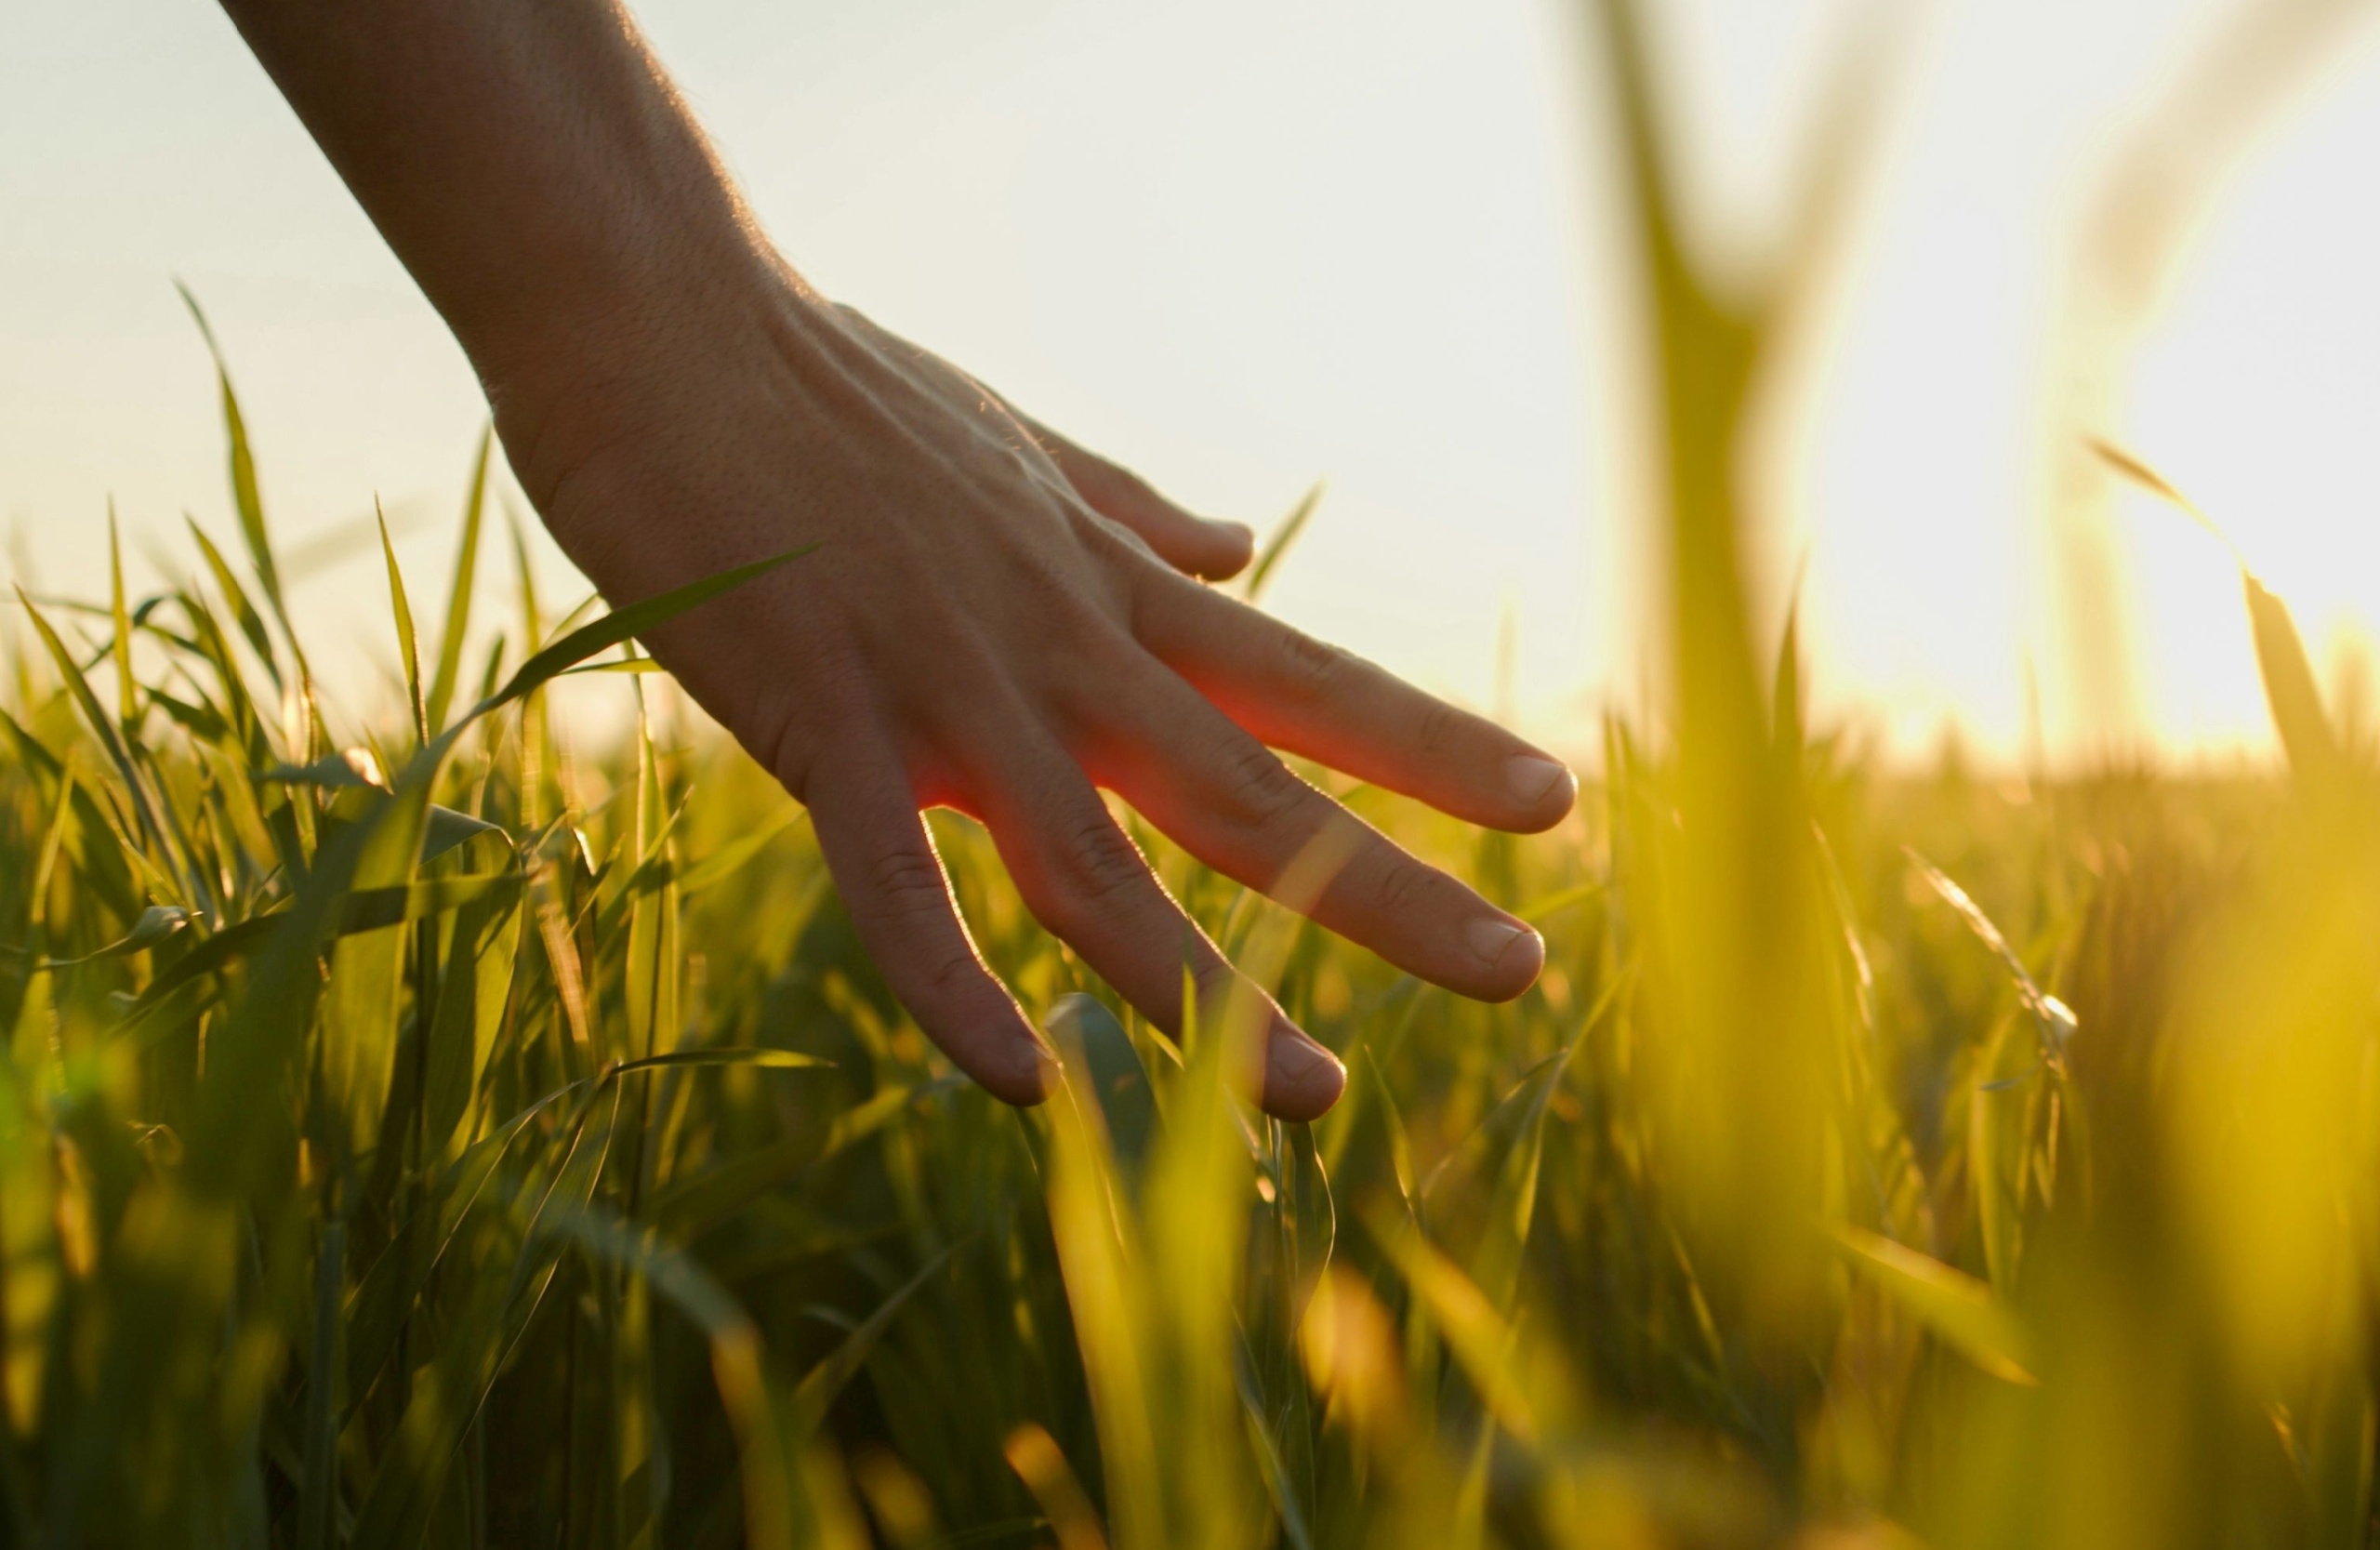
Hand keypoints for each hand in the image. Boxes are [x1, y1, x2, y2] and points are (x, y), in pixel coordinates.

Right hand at [491, 263, 1576, 1120]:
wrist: (669, 323)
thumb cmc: (832, 389)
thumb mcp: (1018, 449)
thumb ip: (1131, 512)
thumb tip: (1236, 546)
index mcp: (1108, 590)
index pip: (1304, 680)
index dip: (1432, 748)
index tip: (1550, 804)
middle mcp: (1061, 650)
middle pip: (1252, 791)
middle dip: (1391, 889)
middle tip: (1521, 972)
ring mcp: (947, 691)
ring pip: (1100, 873)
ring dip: (1211, 996)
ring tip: (1318, 1097)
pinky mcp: (822, 722)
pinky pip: (895, 891)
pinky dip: (957, 992)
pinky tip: (1025, 1088)